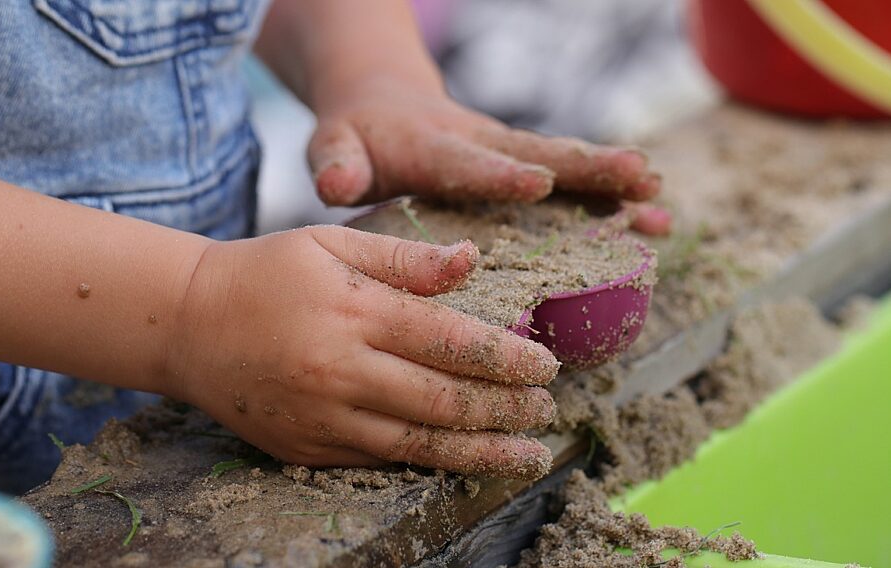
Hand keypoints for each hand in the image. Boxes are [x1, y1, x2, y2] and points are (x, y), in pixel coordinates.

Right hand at [164, 226, 559, 478]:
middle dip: (506, 409)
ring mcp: (322, 416)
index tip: (546, 365)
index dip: (508, 358)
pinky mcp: (305, 447)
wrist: (187, 324)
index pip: (451, 341)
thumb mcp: (331, 242)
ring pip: (419, 445)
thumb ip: (404, 257)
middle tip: (545, 408)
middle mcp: (341, 369)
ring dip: (482, 452)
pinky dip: (428, 463)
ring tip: (528, 454)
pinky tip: (462, 461)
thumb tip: (473, 261)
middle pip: (444, 400)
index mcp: (354, 310)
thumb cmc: (266, 273)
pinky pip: (379, 461)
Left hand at [307, 77, 670, 234]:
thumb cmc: (357, 136)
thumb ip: (336, 163)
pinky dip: (612, 199)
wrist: (383, 100)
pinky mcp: (522, 165)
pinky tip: (655, 219)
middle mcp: (481, 145)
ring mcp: (507, 154)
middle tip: (638, 177)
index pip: (467, 162)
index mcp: (432, 148)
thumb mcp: (335, 146)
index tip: (538, 181)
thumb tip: (336, 183)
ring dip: (612, 184)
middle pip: (539, 154)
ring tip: (661, 202)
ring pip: (566, 167)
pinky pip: (571, 182)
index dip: (500, 174)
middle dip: (587, 168)